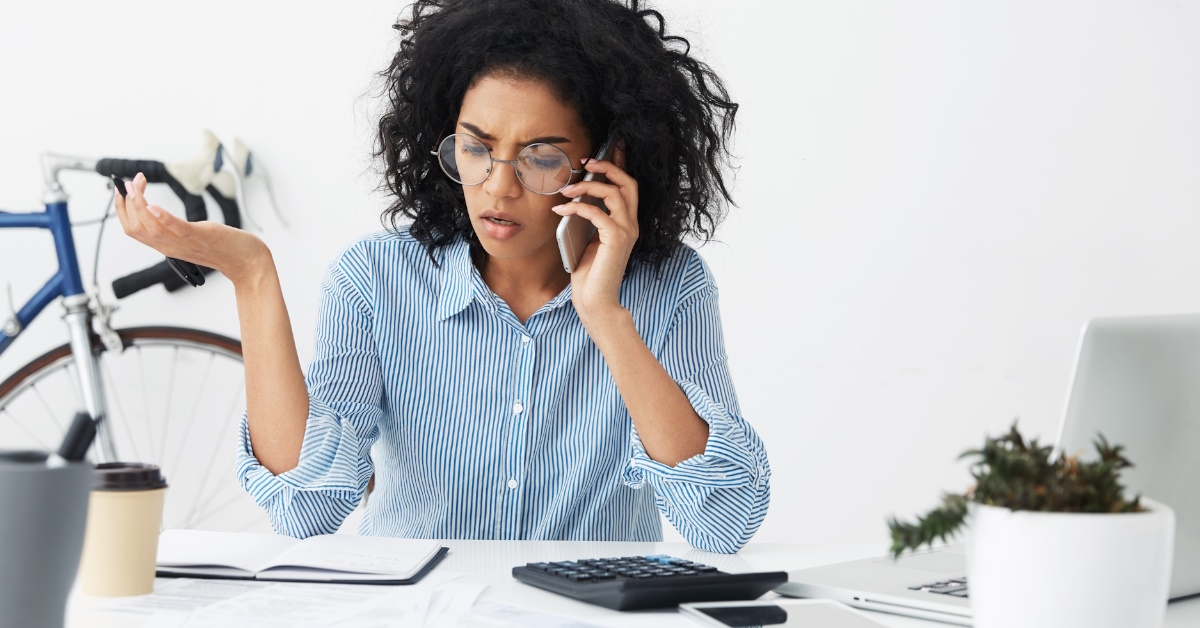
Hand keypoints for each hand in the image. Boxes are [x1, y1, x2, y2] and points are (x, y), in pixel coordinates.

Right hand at [114, 172, 270, 285]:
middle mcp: (170, 246)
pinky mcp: (200, 236)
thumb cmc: (221, 247)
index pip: (132, 229)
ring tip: (136, 185)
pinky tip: (154, 205)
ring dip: (138, 204)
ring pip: (150, 227)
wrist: (247, 261)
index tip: (122, 190)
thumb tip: (157, 212)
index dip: (122, 208)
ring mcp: (184, 242)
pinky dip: (163, 217)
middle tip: (130, 181)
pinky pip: (177, 228)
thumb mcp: (189, 237)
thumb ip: (172, 229)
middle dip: (127, 202)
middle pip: (135, 227)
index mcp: (165, 245)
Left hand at [552, 145, 638, 327]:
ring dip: (588, 186)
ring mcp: (626, 232)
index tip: (608, 146)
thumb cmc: (589, 274)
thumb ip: (588, 218)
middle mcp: (631, 224)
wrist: (595, 302)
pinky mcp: (616, 241)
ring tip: (566, 188)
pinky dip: (577, 207)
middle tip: (586, 161)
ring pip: (615, 193)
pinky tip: (560, 209)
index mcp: (626, 222)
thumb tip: (574, 194)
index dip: (619, 164)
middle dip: (608, 166)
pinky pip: (598, 213)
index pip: (628, 186)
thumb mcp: (586, 238)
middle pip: (628, 182)